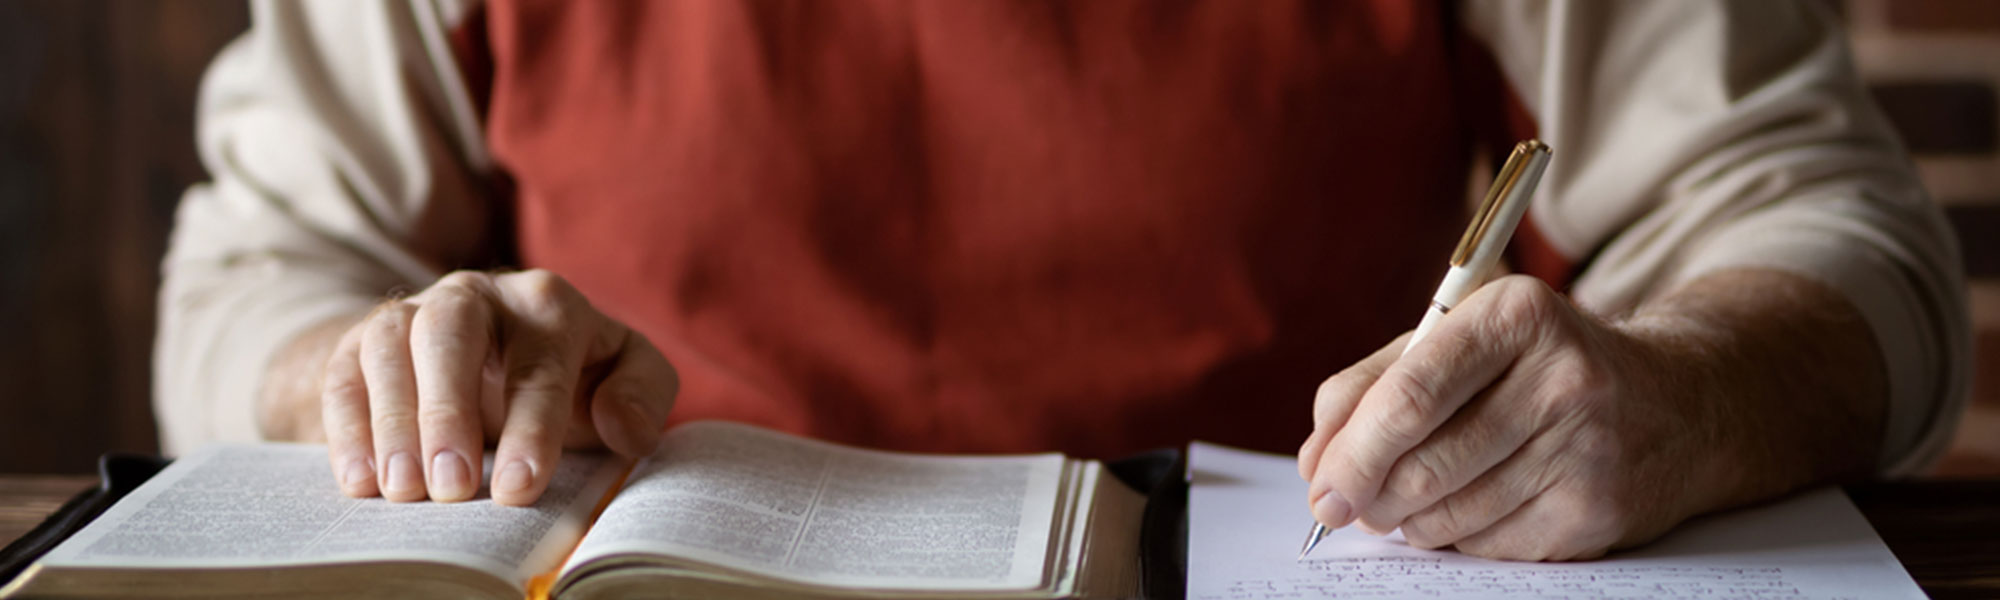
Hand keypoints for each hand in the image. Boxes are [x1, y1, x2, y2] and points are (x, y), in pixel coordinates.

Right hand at [319, 269, 677, 504]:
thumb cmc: (571, 375)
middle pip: (452, 332)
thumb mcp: (623, 375)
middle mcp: (478, 294)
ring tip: (404, 491)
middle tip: (451, 489)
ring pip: (391, 344)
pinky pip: (344, 370)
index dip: (531, 429)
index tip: (517, 489)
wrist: (494, 353)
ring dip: (394, 420)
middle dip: (448, 411)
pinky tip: (360, 482)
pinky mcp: (363, 339)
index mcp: (550, 304)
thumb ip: (642, 394)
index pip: (541, 364)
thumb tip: (626, 429)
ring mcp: (416, 311)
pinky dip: (347, 425)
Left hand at [1296, 275, 1733, 560]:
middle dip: (1366, 494)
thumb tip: (1317, 461)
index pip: (1411, 395)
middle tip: (1344, 504)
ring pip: (1449, 513)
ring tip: (1410, 498)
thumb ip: (1372, 385)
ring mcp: (1587, 449)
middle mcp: (1562, 379)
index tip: (1319, 483)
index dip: (1352, 449)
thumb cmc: (1536, 368)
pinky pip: (1488, 544)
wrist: (1674, 404)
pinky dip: (1457, 536)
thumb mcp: (1459, 341)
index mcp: (1516, 316)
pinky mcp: (1596, 511)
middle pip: (1424, 462)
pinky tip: (1470, 507)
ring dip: (1407, 519)